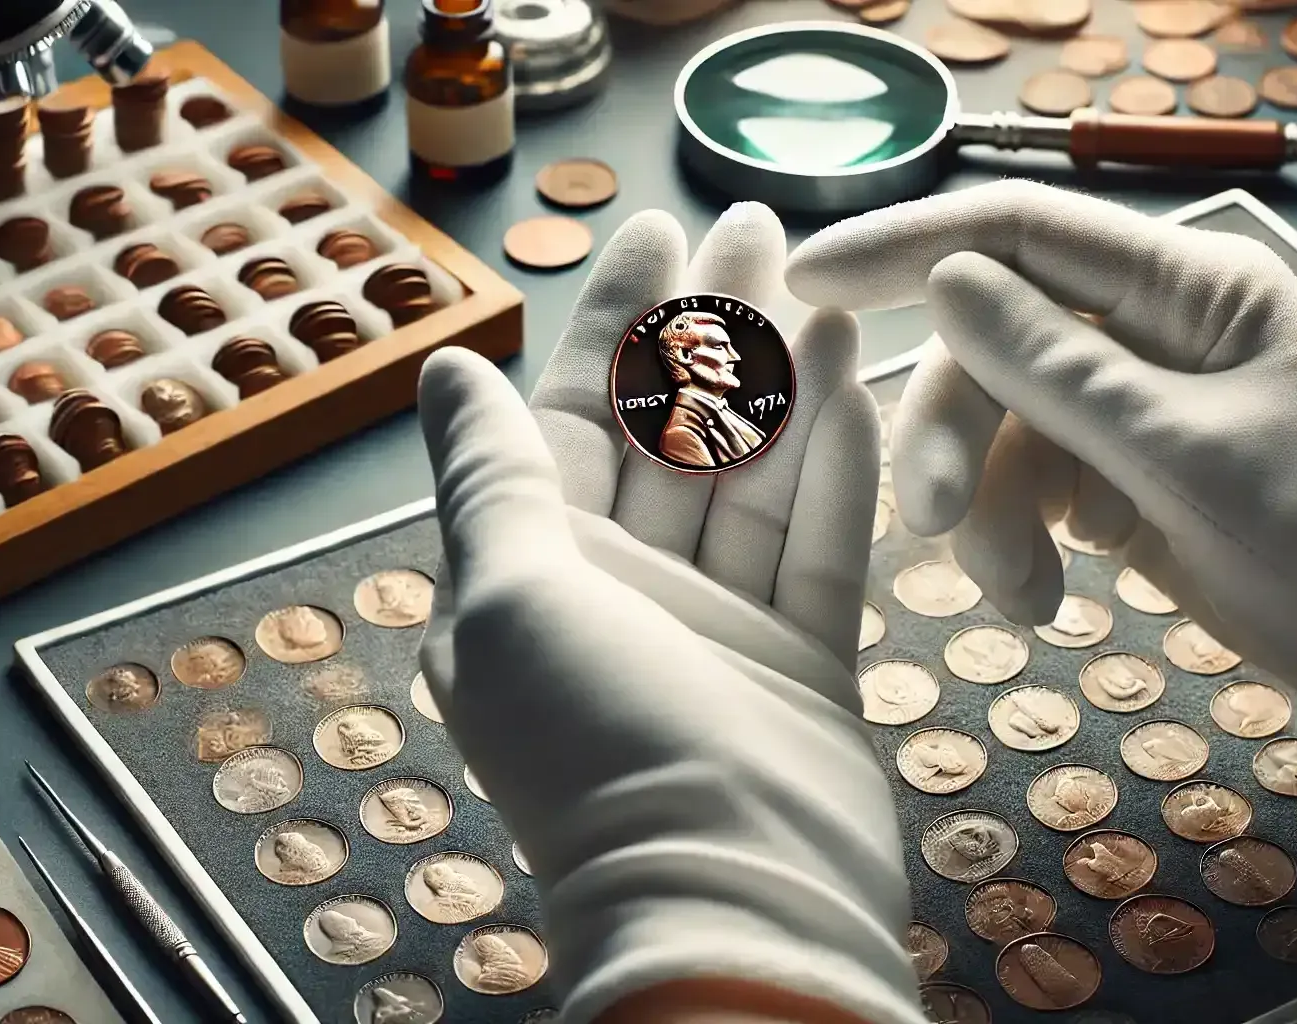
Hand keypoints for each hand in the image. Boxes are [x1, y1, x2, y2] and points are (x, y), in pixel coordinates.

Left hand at [417, 205, 924, 1023]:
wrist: (736, 897)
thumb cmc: (598, 751)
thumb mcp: (508, 595)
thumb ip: (487, 476)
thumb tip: (439, 373)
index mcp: (531, 579)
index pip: (565, 420)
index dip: (608, 322)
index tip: (655, 232)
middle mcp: (619, 596)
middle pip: (666, 433)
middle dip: (708, 329)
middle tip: (757, 225)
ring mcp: (717, 627)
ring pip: (751, 474)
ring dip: (783, 377)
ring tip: (820, 279)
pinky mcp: (803, 658)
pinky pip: (821, 538)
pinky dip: (837, 461)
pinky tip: (857, 374)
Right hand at [786, 180, 1296, 807]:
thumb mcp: (1193, 453)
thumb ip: (1062, 371)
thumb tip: (948, 282)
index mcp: (1181, 288)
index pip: (1019, 234)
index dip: (907, 247)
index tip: (812, 282)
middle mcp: (1140, 334)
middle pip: (987, 349)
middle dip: (949, 434)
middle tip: (929, 522)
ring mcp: (1121, 410)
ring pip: (993, 431)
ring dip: (984, 514)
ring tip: (1022, 594)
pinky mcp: (1109, 482)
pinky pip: (1019, 493)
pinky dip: (1012, 548)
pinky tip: (1045, 602)